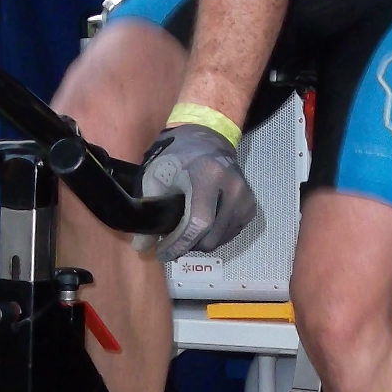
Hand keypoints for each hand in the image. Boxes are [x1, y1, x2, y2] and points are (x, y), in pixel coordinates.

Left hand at [140, 124, 257, 261]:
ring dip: (201, 241)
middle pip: (211, 238)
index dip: (179, 244)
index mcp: (208, 177)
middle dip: (188, 245)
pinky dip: (215, 235)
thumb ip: (149, 209)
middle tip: (172, 239)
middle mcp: (232, 188)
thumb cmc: (178, 156)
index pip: (198, 223)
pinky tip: (204, 223)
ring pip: (221, 240)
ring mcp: (245, 198)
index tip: (162, 253)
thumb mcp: (156, 176)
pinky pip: (231, 234)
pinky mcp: (250, 206)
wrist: (207, 138)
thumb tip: (141, 246)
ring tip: (187, 228)